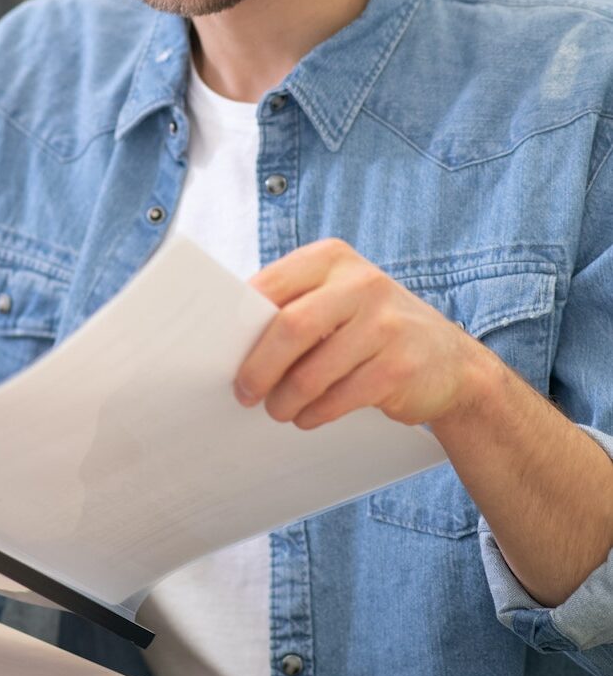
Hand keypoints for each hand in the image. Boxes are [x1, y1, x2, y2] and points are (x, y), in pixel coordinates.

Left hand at [236, 239, 488, 429]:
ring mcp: (385, 324)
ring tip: (277, 409)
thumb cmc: (373, 328)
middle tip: (244, 392)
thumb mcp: (338, 299)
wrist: (451, 362)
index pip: (272, 284)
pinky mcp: (399, 367)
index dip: (241, 322)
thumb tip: (231, 339)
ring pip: (312, 372)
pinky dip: (314, 414)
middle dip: (258, 367)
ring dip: (285, 400)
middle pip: (290, 327)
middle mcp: (362, 283)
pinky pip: (339, 398)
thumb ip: (294, 305)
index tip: (223, 351)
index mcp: (333, 258)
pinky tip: (307, 416)